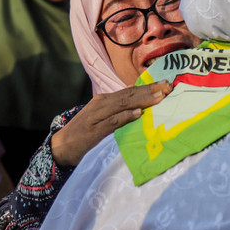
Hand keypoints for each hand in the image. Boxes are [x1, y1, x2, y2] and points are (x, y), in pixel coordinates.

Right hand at [51, 81, 173, 165]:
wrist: (60, 147)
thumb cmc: (84, 133)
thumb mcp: (101, 117)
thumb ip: (118, 108)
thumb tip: (138, 99)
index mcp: (105, 100)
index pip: (130, 91)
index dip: (148, 87)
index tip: (167, 83)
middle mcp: (101, 104)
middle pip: (129, 94)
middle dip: (150, 90)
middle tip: (168, 86)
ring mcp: (97, 116)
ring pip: (123, 104)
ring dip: (142, 100)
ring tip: (159, 97)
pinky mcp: (94, 131)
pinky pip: (112, 122)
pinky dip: (125, 117)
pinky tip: (138, 114)